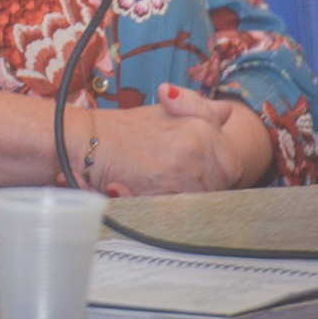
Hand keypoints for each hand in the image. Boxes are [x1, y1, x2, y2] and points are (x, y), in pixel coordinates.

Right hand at [91, 85, 246, 195]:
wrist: (86, 141)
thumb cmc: (121, 129)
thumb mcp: (161, 112)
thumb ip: (197, 110)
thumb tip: (226, 112)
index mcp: (202, 126)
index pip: (231, 163)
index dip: (214, 171)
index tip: (191, 169)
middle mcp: (198, 145)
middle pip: (223, 183)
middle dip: (204, 186)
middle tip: (174, 179)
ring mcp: (185, 168)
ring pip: (204, 198)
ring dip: (187, 197)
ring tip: (160, 185)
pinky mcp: (169, 190)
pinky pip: (185, 208)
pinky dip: (172, 207)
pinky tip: (154, 193)